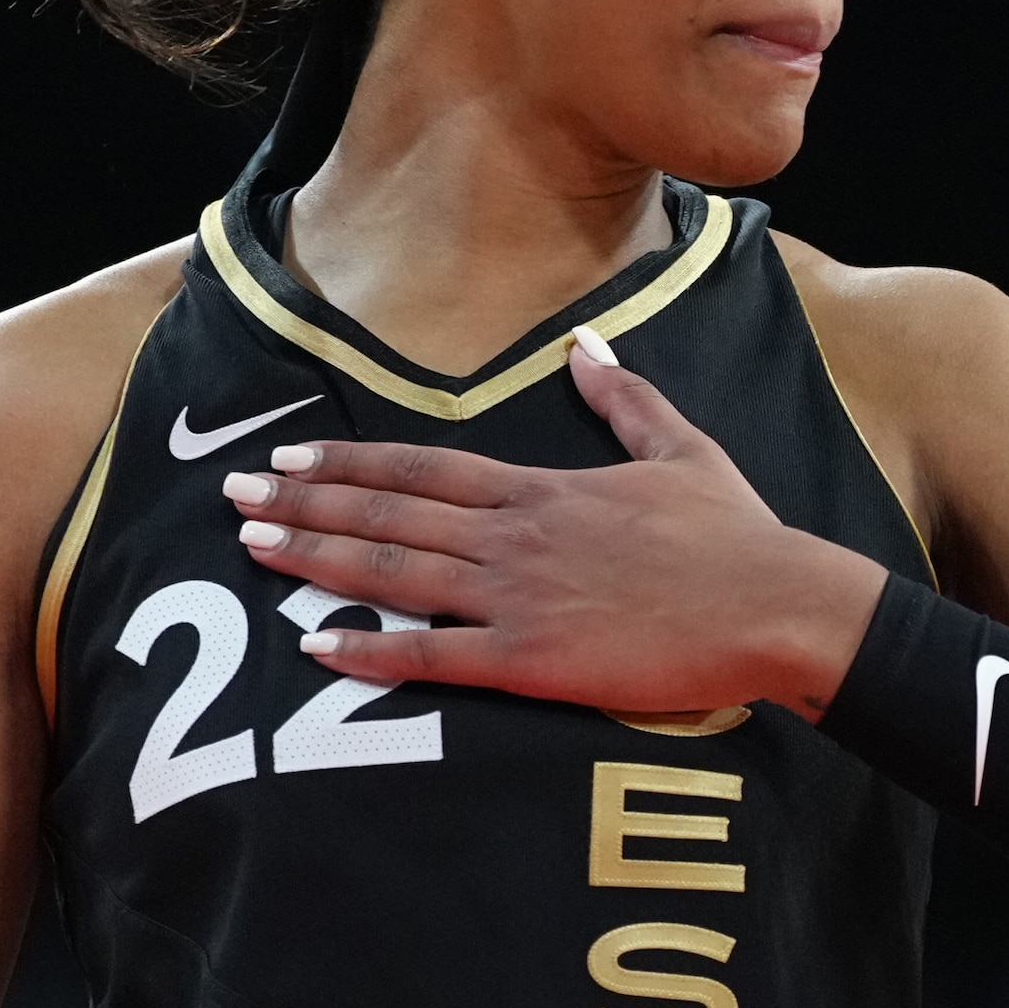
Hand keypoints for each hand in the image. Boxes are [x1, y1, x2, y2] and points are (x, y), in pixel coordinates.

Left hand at [223, 330, 886, 719]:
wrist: (776, 604)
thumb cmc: (736, 536)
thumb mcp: (681, 448)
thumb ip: (624, 399)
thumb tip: (588, 347)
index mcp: (544, 487)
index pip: (423, 469)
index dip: (349, 465)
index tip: (289, 459)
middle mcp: (516, 535)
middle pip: (389, 515)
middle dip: (305, 505)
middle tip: (232, 498)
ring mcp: (520, 598)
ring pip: (396, 573)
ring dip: (317, 560)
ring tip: (252, 549)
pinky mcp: (535, 660)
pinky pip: (436, 655)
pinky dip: (372, 650)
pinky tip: (316, 645)